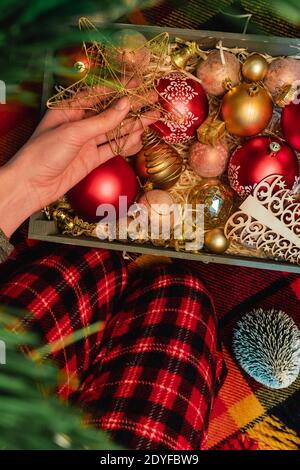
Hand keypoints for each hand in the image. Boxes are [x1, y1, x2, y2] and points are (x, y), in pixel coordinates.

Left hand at [0, 94, 159, 237]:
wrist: (32, 185)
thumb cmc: (43, 153)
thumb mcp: (73, 132)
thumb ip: (102, 120)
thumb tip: (125, 105)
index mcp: (69, 110)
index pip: (98, 94)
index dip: (119, 88)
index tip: (137, 83)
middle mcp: (79, 124)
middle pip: (110, 112)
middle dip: (132, 106)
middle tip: (152, 99)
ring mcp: (86, 142)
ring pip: (114, 131)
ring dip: (134, 124)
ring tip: (153, 117)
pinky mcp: (91, 159)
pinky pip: (112, 149)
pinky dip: (126, 144)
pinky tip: (140, 138)